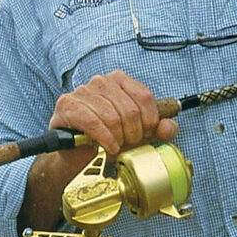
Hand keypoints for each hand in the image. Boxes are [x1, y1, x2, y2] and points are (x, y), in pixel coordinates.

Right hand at [48, 70, 178, 155]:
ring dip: (118, 138)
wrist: (78, 157)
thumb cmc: (107, 140)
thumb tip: (169, 126)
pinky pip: (93, 122)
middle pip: (130, 109)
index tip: (146, 135)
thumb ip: (158, 129)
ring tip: (116, 147)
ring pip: (112, 117)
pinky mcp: (68, 105)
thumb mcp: (138, 134)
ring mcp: (82, 91)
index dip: (150, 121)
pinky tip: (107, 147)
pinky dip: (104, 138)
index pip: (144, 96)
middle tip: (128, 145)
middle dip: (133, 134)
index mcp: (120, 80)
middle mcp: (101, 81)